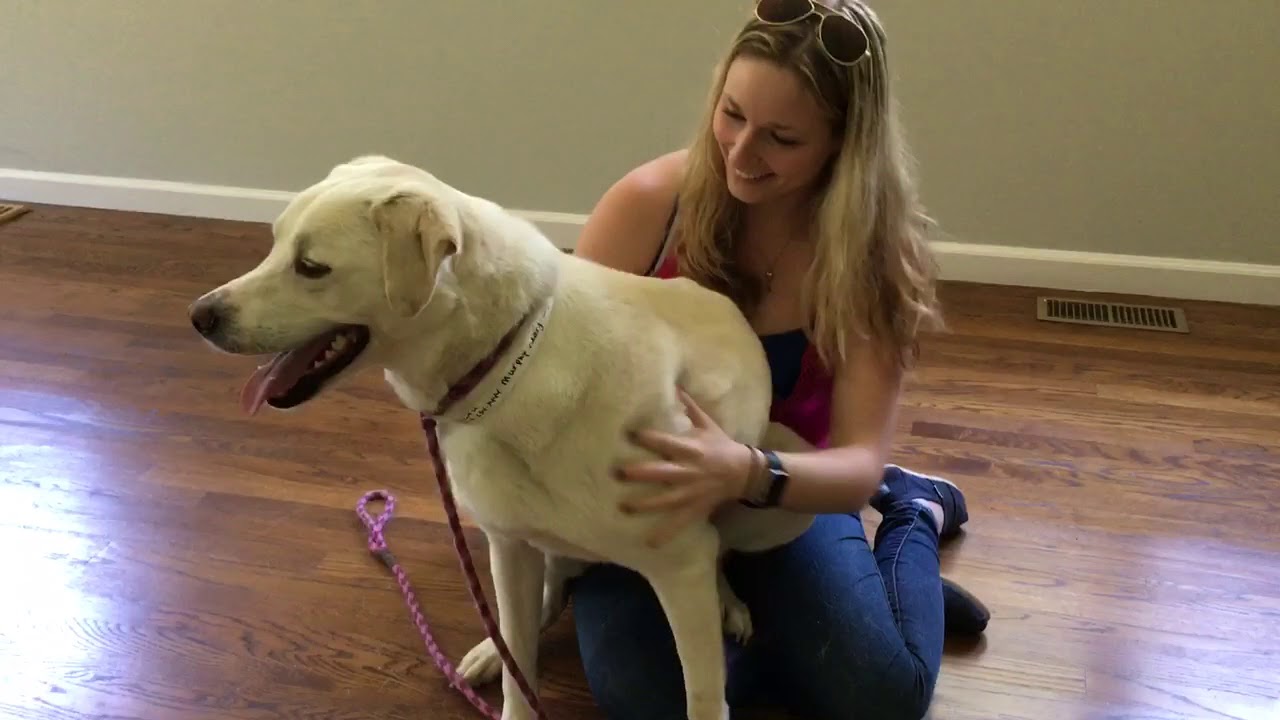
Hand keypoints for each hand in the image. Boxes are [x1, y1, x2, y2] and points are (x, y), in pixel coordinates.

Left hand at [617, 388, 755, 546]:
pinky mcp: (696, 508)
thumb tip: (675, 385)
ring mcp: (692, 492)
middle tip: (618, 473)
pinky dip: (665, 534)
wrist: (745, 471)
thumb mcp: (708, 423)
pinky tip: (649, 543)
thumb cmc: (723, 445)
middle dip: (640, 473)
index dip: (648, 438)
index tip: (628, 434)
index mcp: (691, 448)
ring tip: (623, 506)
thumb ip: (689, 407)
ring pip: (666, 500)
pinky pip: (679, 522)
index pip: (666, 442)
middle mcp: (689, 471)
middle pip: (662, 472)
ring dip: (645, 504)